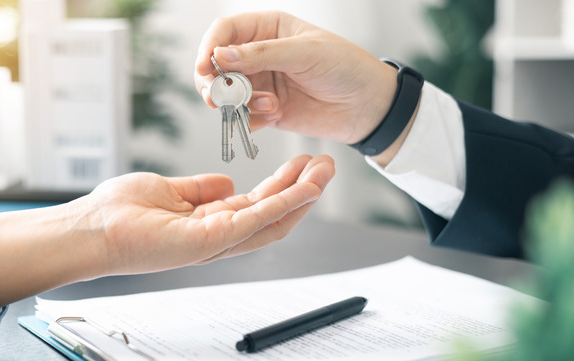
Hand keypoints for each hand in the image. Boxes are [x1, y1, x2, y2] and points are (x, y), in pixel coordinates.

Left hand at [0, 154, 334, 304]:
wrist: (93, 228)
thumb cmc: (120, 213)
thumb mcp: (169, 190)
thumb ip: (200, 189)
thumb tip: (226, 183)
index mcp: (209, 222)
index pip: (257, 205)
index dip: (284, 186)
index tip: (302, 164)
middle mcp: (218, 235)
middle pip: (272, 215)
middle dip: (302, 190)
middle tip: (325, 165)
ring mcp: (216, 241)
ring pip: (272, 220)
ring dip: (302, 195)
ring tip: (324, 171)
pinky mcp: (209, 241)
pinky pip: (255, 220)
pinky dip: (283, 203)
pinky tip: (304, 187)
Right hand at [194, 11, 404, 152]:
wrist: (368, 106)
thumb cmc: (345, 67)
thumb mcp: (305, 52)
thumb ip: (261, 54)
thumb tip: (221, 55)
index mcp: (267, 28)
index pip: (224, 31)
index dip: (209, 48)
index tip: (205, 68)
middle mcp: (259, 55)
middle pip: (217, 66)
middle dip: (215, 82)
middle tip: (218, 98)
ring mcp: (261, 84)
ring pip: (227, 95)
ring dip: (240, 103)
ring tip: (269, 105)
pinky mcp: (266, 111)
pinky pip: (243, 118)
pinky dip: (252, 120)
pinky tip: (275, 115)